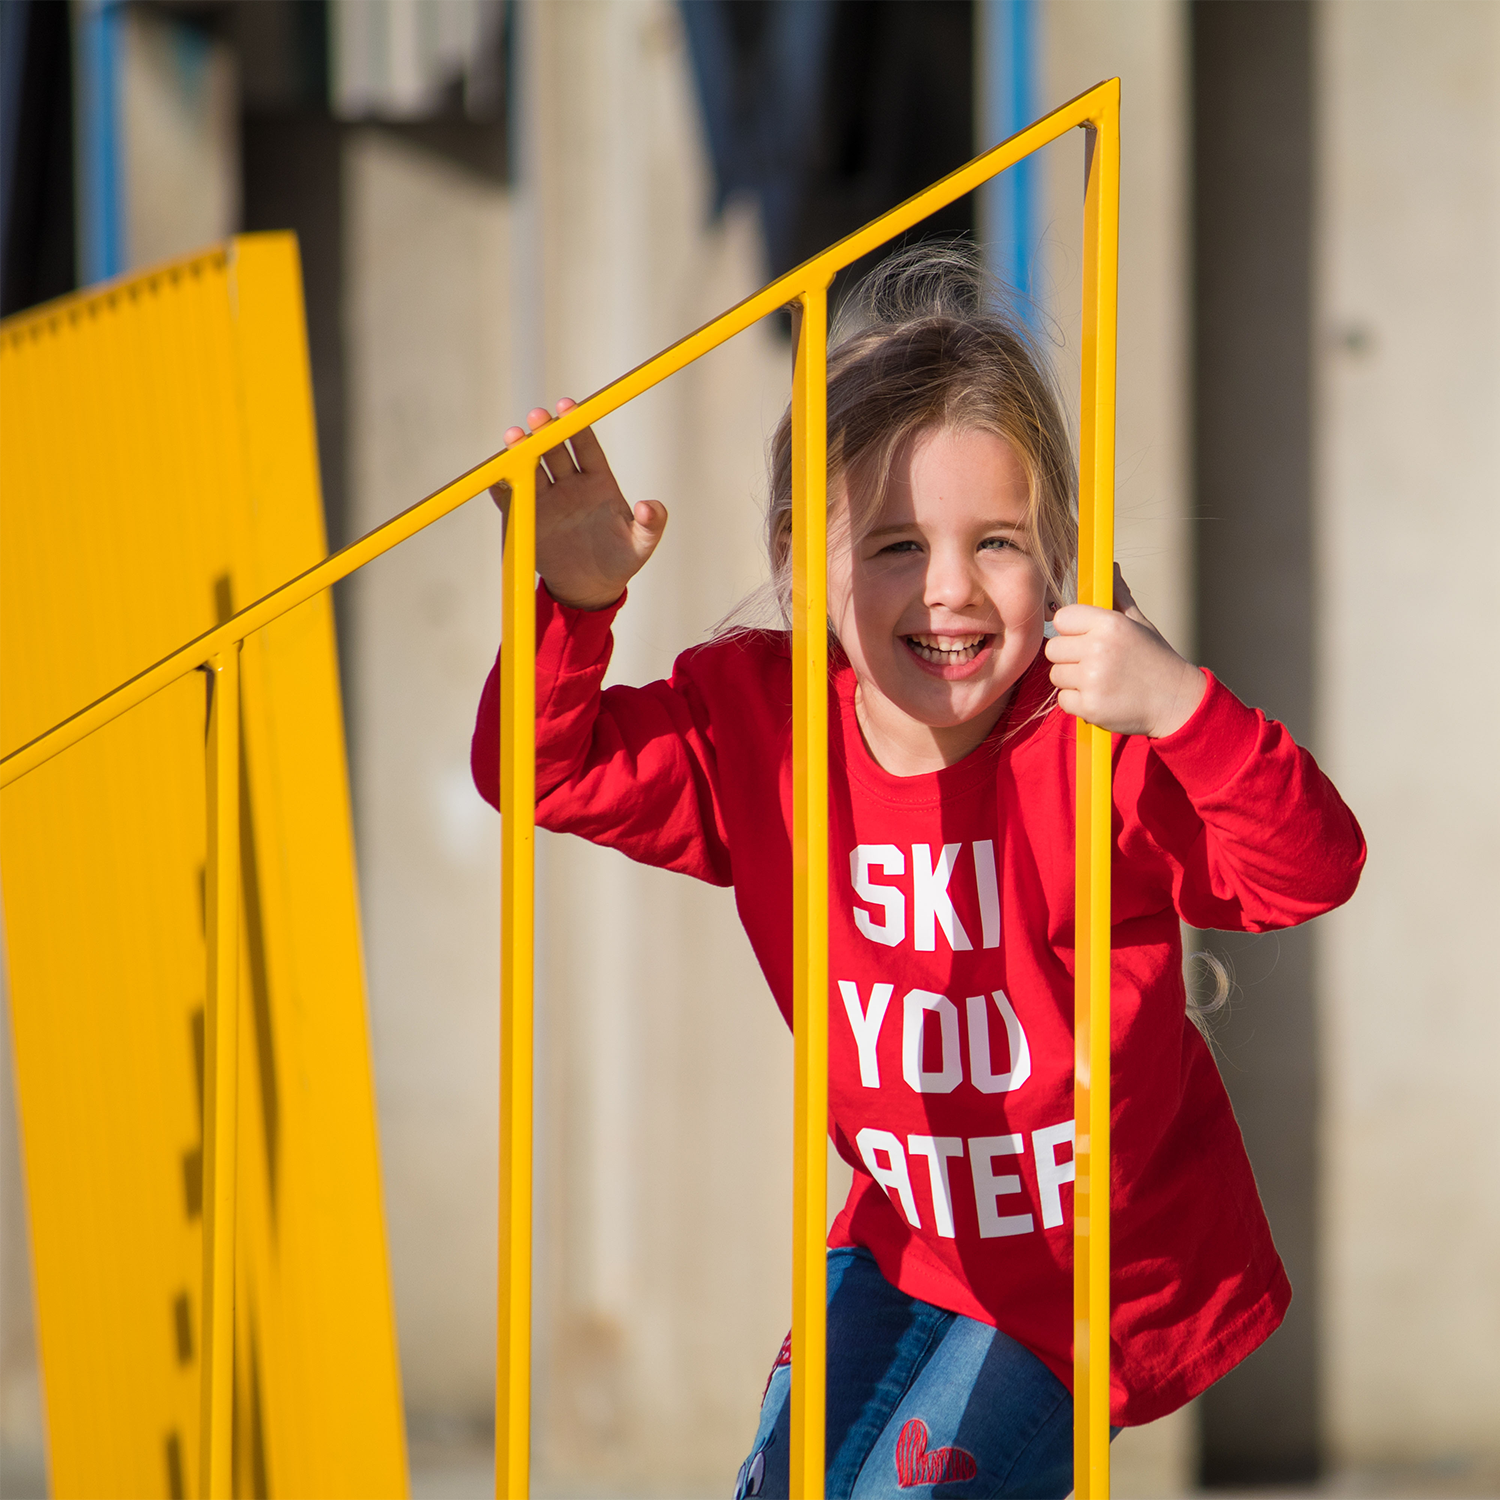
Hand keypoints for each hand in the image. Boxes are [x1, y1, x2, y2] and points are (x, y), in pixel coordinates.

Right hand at [490, 398, 666, 609]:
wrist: (591, 588)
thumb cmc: (620, 559)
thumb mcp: (641, 544)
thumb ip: (652, 524)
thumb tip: (651, 506)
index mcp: (598, 480)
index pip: (585, 445)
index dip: (576, 425)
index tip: (568, 407)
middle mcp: (569, 483)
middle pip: (554, 450)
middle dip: (545, 432)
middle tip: (537, 417)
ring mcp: (546, 498)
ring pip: (529, 468)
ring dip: (519, 452)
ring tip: (513, 438)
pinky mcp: (526, 517)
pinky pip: (510, 498)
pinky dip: (501, 488)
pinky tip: (495, 478)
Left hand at [1044, 566, 1205, 736]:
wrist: (1177, 701)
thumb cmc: (1155, 659)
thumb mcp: (1140, 623)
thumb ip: (1118, 596)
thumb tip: (1109, 567)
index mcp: (1109, 624)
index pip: (1062, 618)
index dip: (1070, 629)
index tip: (1084, 637)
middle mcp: (1098, 649)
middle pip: (1053, 648)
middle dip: (1068, 656)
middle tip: (1093, 663)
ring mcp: (1093, 679)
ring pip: (1056, 675)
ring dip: (1072, 680)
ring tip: (1100, 680)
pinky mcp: (1090, 706)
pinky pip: (1063, 700)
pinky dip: (1077, 702)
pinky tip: (1101, 697)